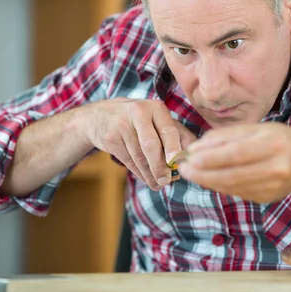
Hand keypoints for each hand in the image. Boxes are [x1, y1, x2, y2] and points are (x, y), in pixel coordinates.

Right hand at [80, 98, 196, 189]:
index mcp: (156, 107)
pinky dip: (139, 173)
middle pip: (151, 144)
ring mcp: (122, 125)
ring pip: (139, 156)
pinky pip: (129, 160)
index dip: (174, 148)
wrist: (99, 116)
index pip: (168, 130)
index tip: (177, 163)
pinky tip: (147, 178)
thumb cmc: (139, 120)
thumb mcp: (157, 119)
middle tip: (167, 181)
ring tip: (159, 184)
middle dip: (160, 166)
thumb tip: (191, 154)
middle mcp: (138, 112)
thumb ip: (177, 133)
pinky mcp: (110, 138)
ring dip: (150, 174)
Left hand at [178, 123, 290, 202]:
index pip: (234, 154)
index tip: (189, 156)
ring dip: (207, 180)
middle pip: (230, 174)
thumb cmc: (281, 139)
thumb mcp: (258, 128)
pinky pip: (236, 192)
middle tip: (183, 168)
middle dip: (202, 173)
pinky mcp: (266, 198)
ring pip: (231, 186)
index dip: (209, 158)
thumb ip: (227, 136)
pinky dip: (219, 185)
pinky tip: (208, 178)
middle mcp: (274, 168)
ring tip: (190, 173)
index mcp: (273, 145)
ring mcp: (271, 187)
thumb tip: (197, 147)